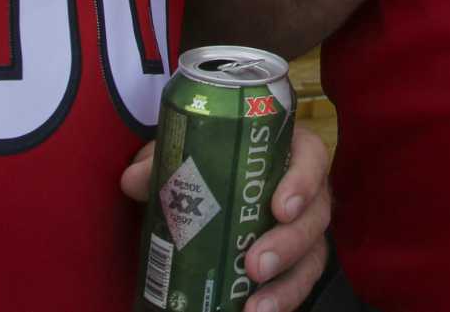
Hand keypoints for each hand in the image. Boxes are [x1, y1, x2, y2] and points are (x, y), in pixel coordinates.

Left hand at [120, 126, 333, 311]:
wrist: (210, 192)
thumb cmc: (210, 163)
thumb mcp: (189, 156)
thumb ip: (164, 162)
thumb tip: (134, 180)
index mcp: (287, 153)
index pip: (311, 157)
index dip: (303, 181)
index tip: (280, 207)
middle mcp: (305, 192)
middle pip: (315, 214)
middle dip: (289, 243)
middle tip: (255, 264)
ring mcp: (303, 230)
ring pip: (312, 255)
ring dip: (287, 284)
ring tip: (255, 307)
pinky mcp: (295, 264)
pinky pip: (298, 284)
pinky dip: (281, 301)